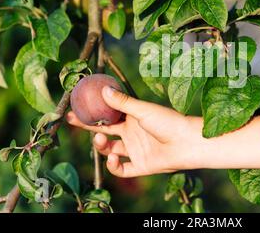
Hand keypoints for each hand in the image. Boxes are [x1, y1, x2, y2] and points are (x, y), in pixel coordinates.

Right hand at [66, 86, 204, 176]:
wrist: (187, 142)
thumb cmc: (168, 121)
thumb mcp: (143, 110)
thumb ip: (123, 103)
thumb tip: (103, 89)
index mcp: (133, 118)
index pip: (108, 114)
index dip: (93, 111)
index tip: (77, 105)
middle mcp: (132, 133)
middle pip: (105, 130)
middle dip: (88, 126)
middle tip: (72, 120)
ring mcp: (136, 150)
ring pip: (110, 150)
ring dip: (101, 145)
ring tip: (100, 137)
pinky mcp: (141, 166)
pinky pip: (122, 169)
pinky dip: (114, 166)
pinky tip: (113, 158)